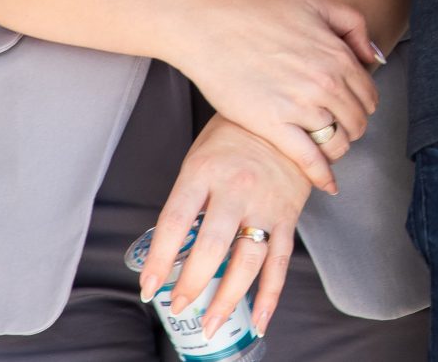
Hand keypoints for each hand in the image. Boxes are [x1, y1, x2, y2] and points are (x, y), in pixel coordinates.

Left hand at [140, 117, 311, 342]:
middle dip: (192, 284)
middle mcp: (236, 188)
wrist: (287, 113)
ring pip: (248, 259)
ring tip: (212, 323)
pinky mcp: (289, 214)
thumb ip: (187, 198)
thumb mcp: (200, 155)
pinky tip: (259, 320)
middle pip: (212, 246)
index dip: (160, 259)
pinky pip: (280, 260)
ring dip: (228, 297)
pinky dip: (271, 294)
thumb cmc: (234, 135)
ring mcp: (266, 203)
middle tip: (179, 307)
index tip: (148, 287)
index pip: (175, 221)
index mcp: (204, 170)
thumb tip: (166, 248)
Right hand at [174, 0, 381, 195]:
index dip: (361, 107)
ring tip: (326, 150)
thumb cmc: (261, 13)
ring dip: (336, 150)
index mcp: (339, 57)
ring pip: (337, 143)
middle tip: (336, 130)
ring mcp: (301, 106)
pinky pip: (309, 159)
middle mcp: (327, 84)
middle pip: (356, 122)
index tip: (349, 112)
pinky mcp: (273, 125)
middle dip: (350, 129)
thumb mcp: (317, 4)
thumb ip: (354, 26)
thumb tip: (373, 57)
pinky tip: (327, 185)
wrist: (215, 26)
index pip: (368, 96)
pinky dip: (322, 175)